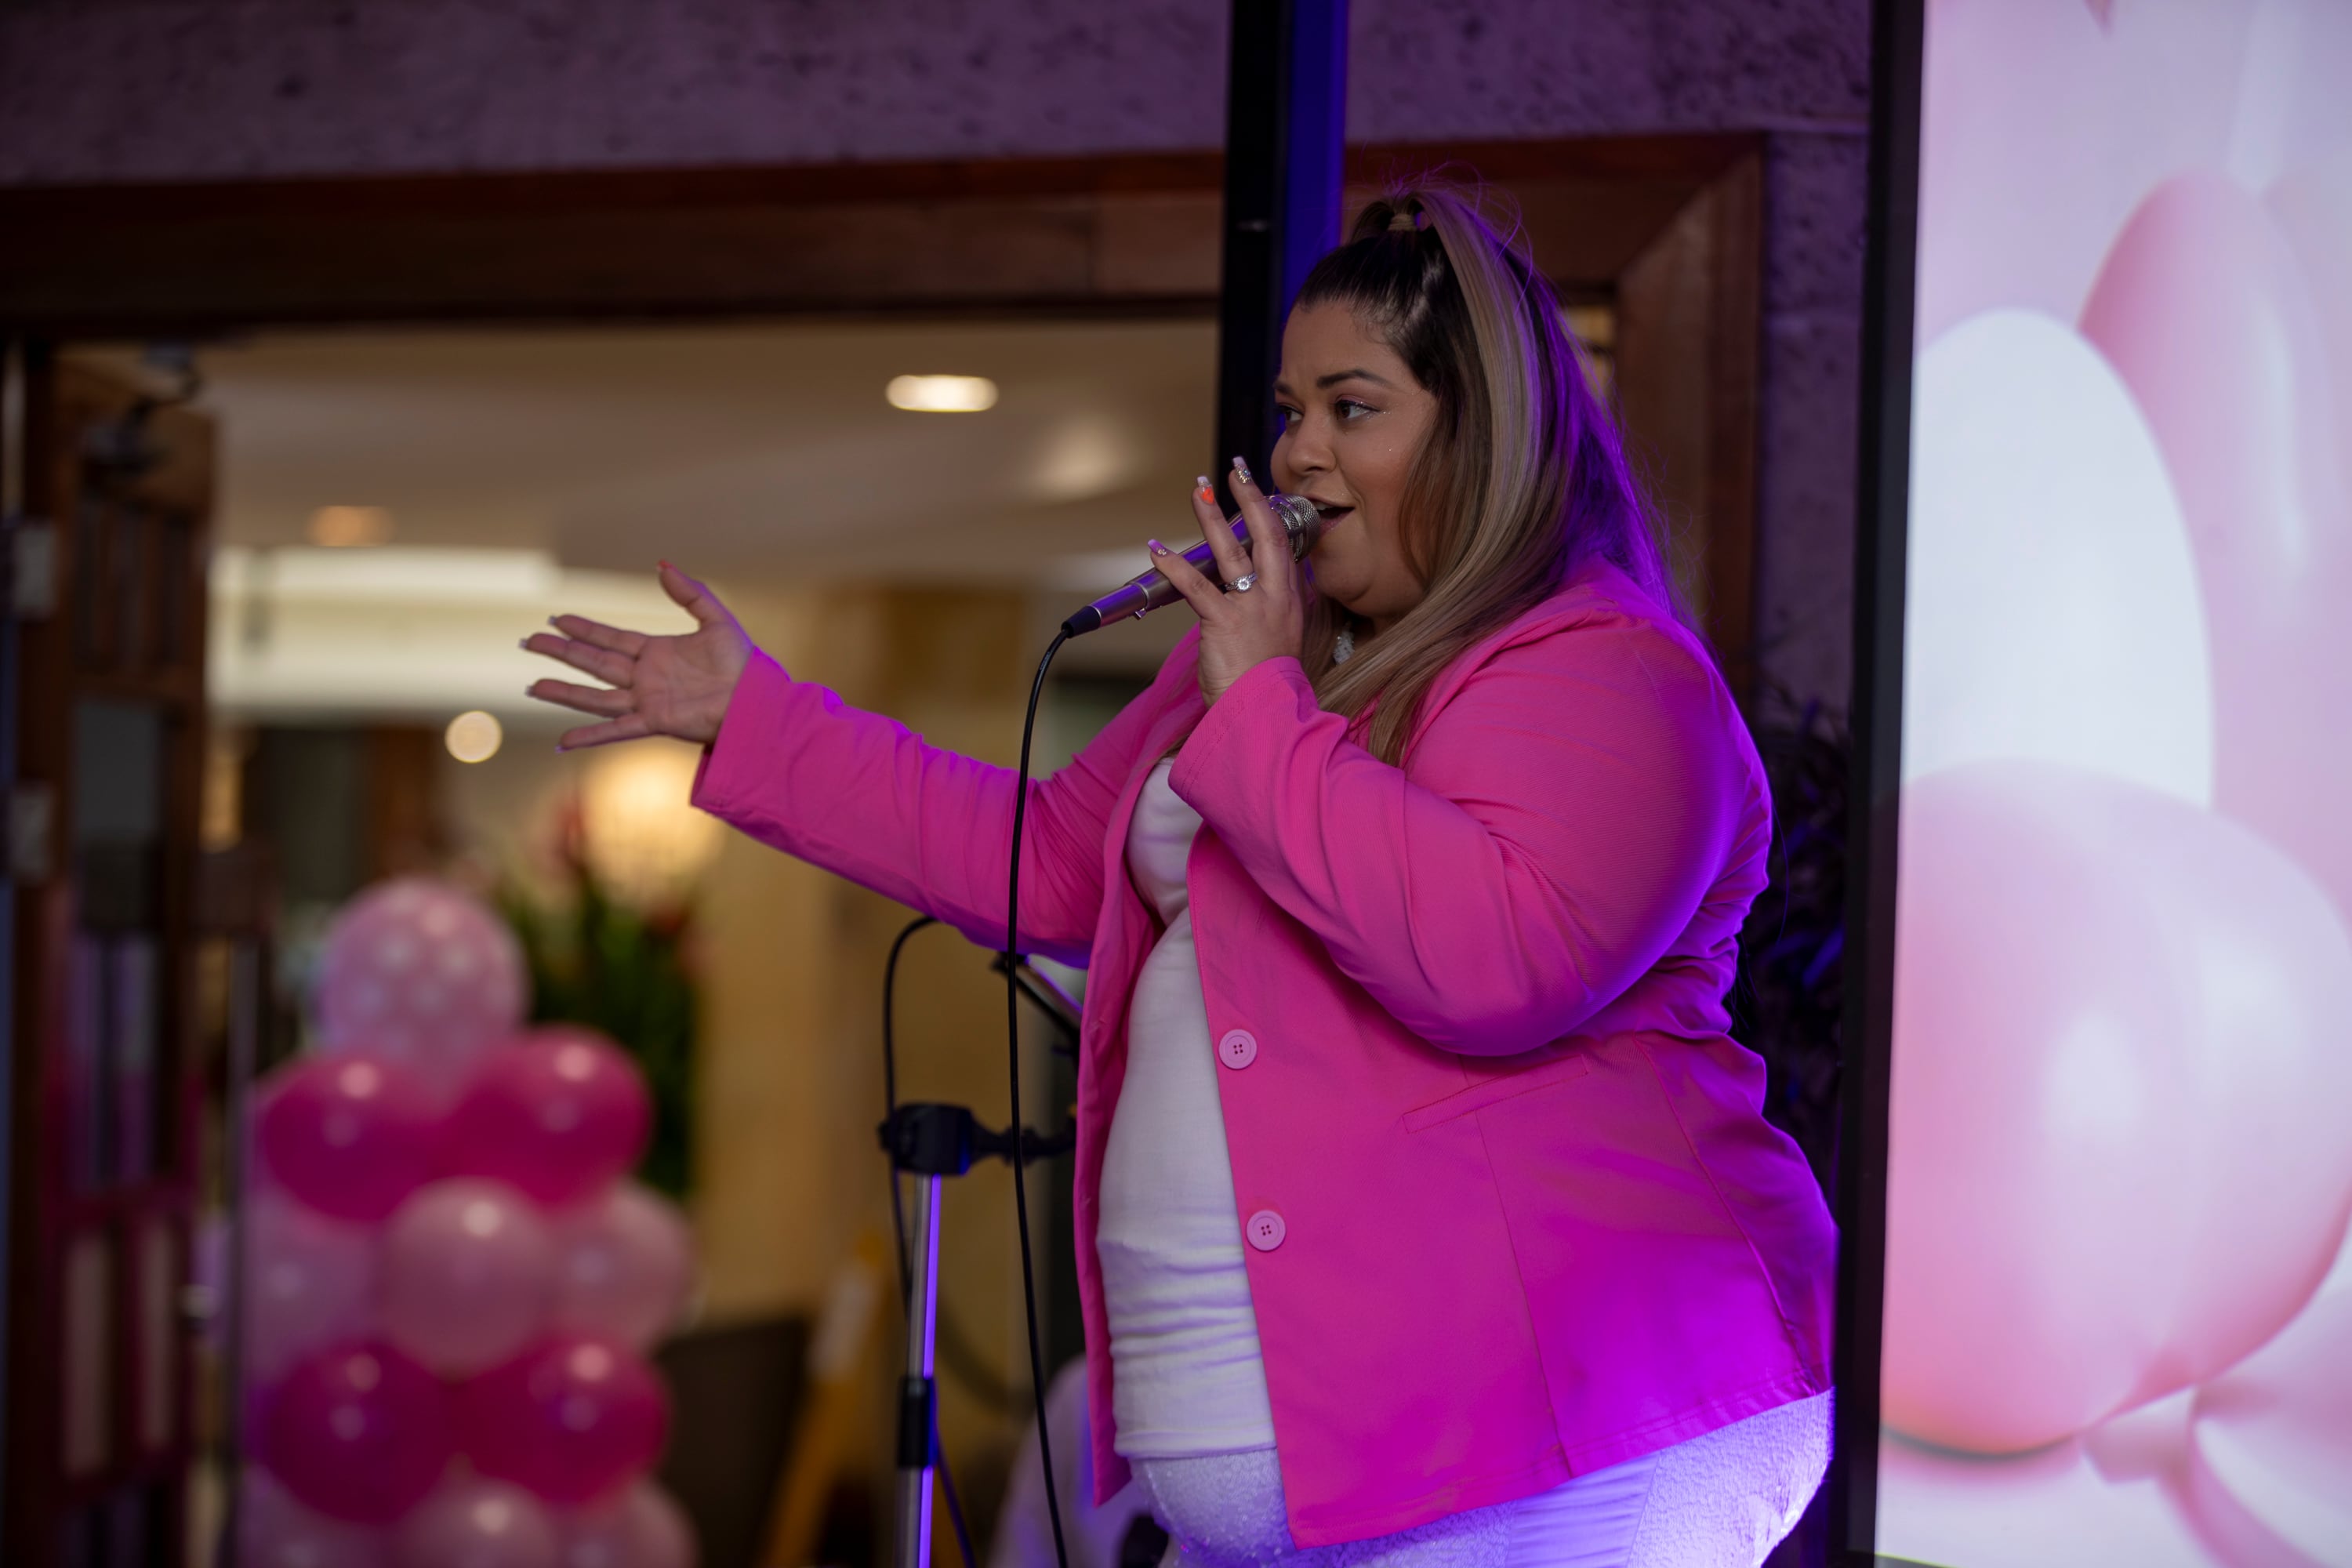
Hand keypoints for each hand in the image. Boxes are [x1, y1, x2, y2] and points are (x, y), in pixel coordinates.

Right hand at [523, 562, 751, 748]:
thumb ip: (689, 592)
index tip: (557, 618)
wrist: (755, 699)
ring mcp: (647, 701)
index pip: (610, 639)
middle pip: (594, 663)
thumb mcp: (716, 619)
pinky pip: (616, 729)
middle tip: (529, 641)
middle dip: (562, 652)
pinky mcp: (656, 721)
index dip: (584, 629)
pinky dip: (589, 736)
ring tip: (533, 686)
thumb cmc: (742, 664)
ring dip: (564, 692)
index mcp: (656, 652)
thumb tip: (661, 565)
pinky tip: (562, 741)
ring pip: (595, 696)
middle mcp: (645, 677)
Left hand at [1151, 458, 1304, 704]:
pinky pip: (1195, 585)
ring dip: (1211, 516)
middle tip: (1236, 470)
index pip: (1282, 548)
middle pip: (1266, 535)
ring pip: (1231, 550)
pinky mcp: (1224, 621)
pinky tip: (1156, 548)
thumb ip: (1267, 617)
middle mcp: (1275, 598)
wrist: (1265, 715)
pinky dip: (1173, 565)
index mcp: (1289, 602)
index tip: (1258, 493)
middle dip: (1251, 498)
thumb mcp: (1278, 644)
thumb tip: (1247, 603)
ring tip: (1198, 490)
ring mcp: (1252, 607)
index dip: (1270, 516)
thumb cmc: (1266, 688)